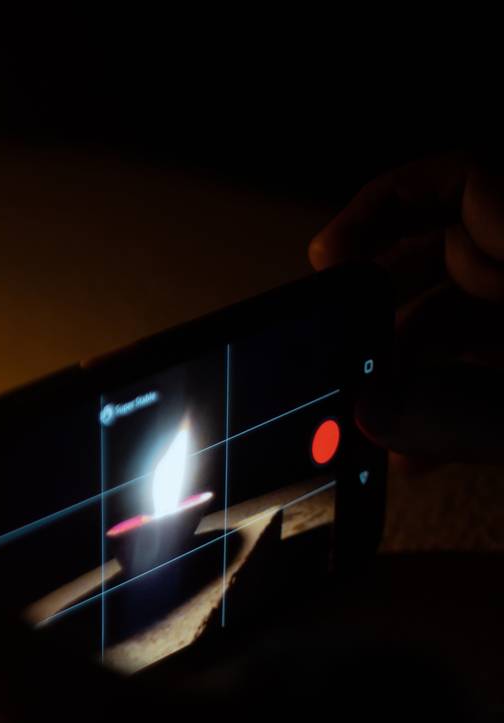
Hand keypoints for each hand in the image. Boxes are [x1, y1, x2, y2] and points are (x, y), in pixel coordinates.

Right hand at [310, 153, 503, 463]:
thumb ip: (466, 414)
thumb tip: (372, 416)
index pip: (456, 182)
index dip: (381, 206)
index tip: (327, 259)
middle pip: (441, 254)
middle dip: (376, 310)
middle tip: (334, 354)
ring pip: (457, 317)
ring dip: (402, 371)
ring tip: (368, 421)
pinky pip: (483, 367)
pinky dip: (443, 405)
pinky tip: (413, 454)